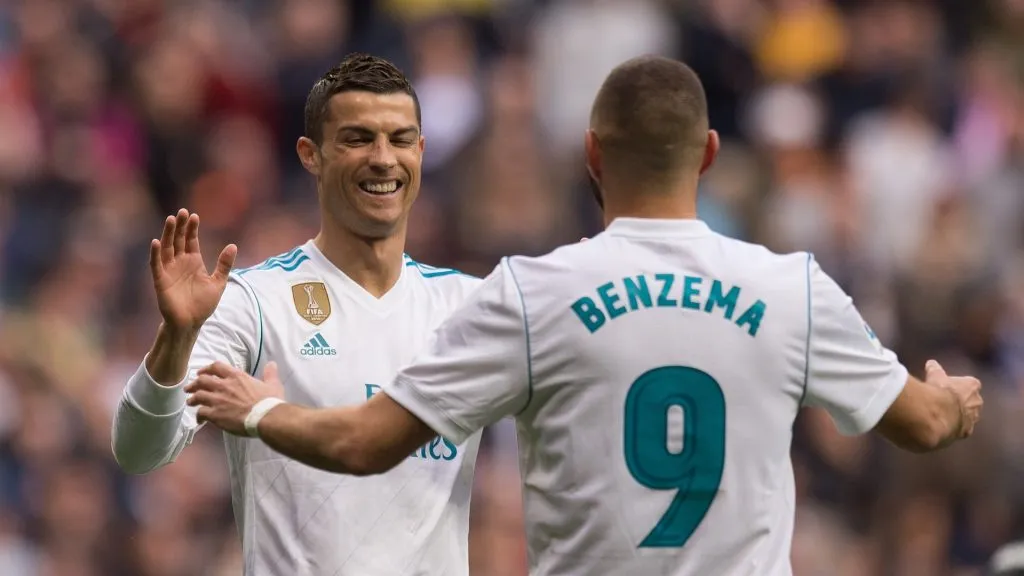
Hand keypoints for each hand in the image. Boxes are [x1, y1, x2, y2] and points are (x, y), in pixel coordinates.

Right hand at [151, 209, 237, 332]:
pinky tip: (156, 241)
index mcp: (194, 262)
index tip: (194, 216)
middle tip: (181, 212)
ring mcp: (169, 270)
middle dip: (179, 226)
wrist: (191, 323)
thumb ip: (224, 264)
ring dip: (167, 234)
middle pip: (178, 240)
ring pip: (167, 248)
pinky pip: (156, 264)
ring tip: (170, 219)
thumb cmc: (203, 304)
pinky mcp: (160, 280)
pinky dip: (155, 253)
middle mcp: (180, 263)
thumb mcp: (218, 282)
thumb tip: (233, 246)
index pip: (191, 240)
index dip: (191, 229)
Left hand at [185, 362, 284, 435]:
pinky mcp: (215, 414)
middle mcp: (224, 385)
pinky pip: (201, 413)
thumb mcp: (273, 384)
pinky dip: (198, 416)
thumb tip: (272, 364)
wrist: (266, 417)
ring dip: (192, 399)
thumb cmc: (270, 401)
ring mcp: (218, 400)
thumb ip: (270, 374)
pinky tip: (200, 420)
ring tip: (190, 402)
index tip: (201, 373)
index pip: (216, 367)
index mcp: (237, 376)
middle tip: (190, 388)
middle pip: (202, 380)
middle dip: (194, 384)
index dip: (206, 369)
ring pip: (197, 396)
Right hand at [925, 359, 982, 438]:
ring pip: (967, 417)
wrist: (935, 415)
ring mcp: (972, 419)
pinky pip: (959, 430)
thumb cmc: (937, 391)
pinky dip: (951, 429)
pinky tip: (938, 427)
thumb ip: (935, 369)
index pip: (970, 384)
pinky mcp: (964, 433)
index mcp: (972, 386)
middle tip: (945, 403)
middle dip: (961, 403)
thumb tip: (931, 363)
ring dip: (957, 417)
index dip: (959, 386)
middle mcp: (977, 403)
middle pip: (971, 402)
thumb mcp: (934, 376)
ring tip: (940, 417)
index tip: (949, 387)